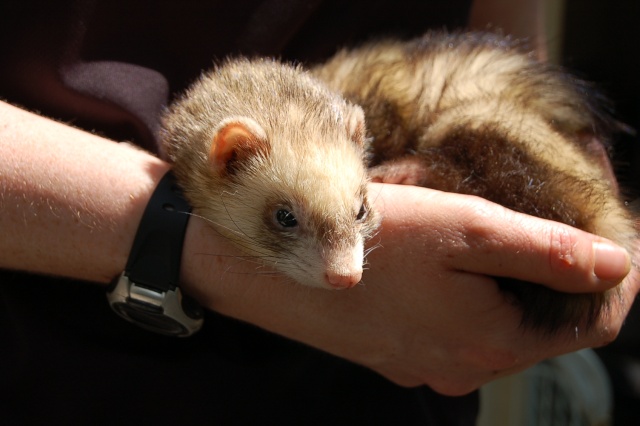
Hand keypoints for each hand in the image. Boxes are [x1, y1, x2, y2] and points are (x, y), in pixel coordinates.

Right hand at [181, 183, 637, 395]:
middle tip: (557, 223)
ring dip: (512, 285)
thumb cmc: (370, 244)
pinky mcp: (401, 352)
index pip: (592, 324)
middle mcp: (466, 365)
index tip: (615, 237)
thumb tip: (617, 264)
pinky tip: (451, 263)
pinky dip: (473, 296)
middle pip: (544, 326)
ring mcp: (429, 362)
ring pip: (499, 325)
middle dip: (561, 277)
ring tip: (499, 236)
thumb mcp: (466, 230)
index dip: (616, 281)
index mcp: (493, 342)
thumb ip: (546, 252)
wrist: (281, 270)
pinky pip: (458, 327)